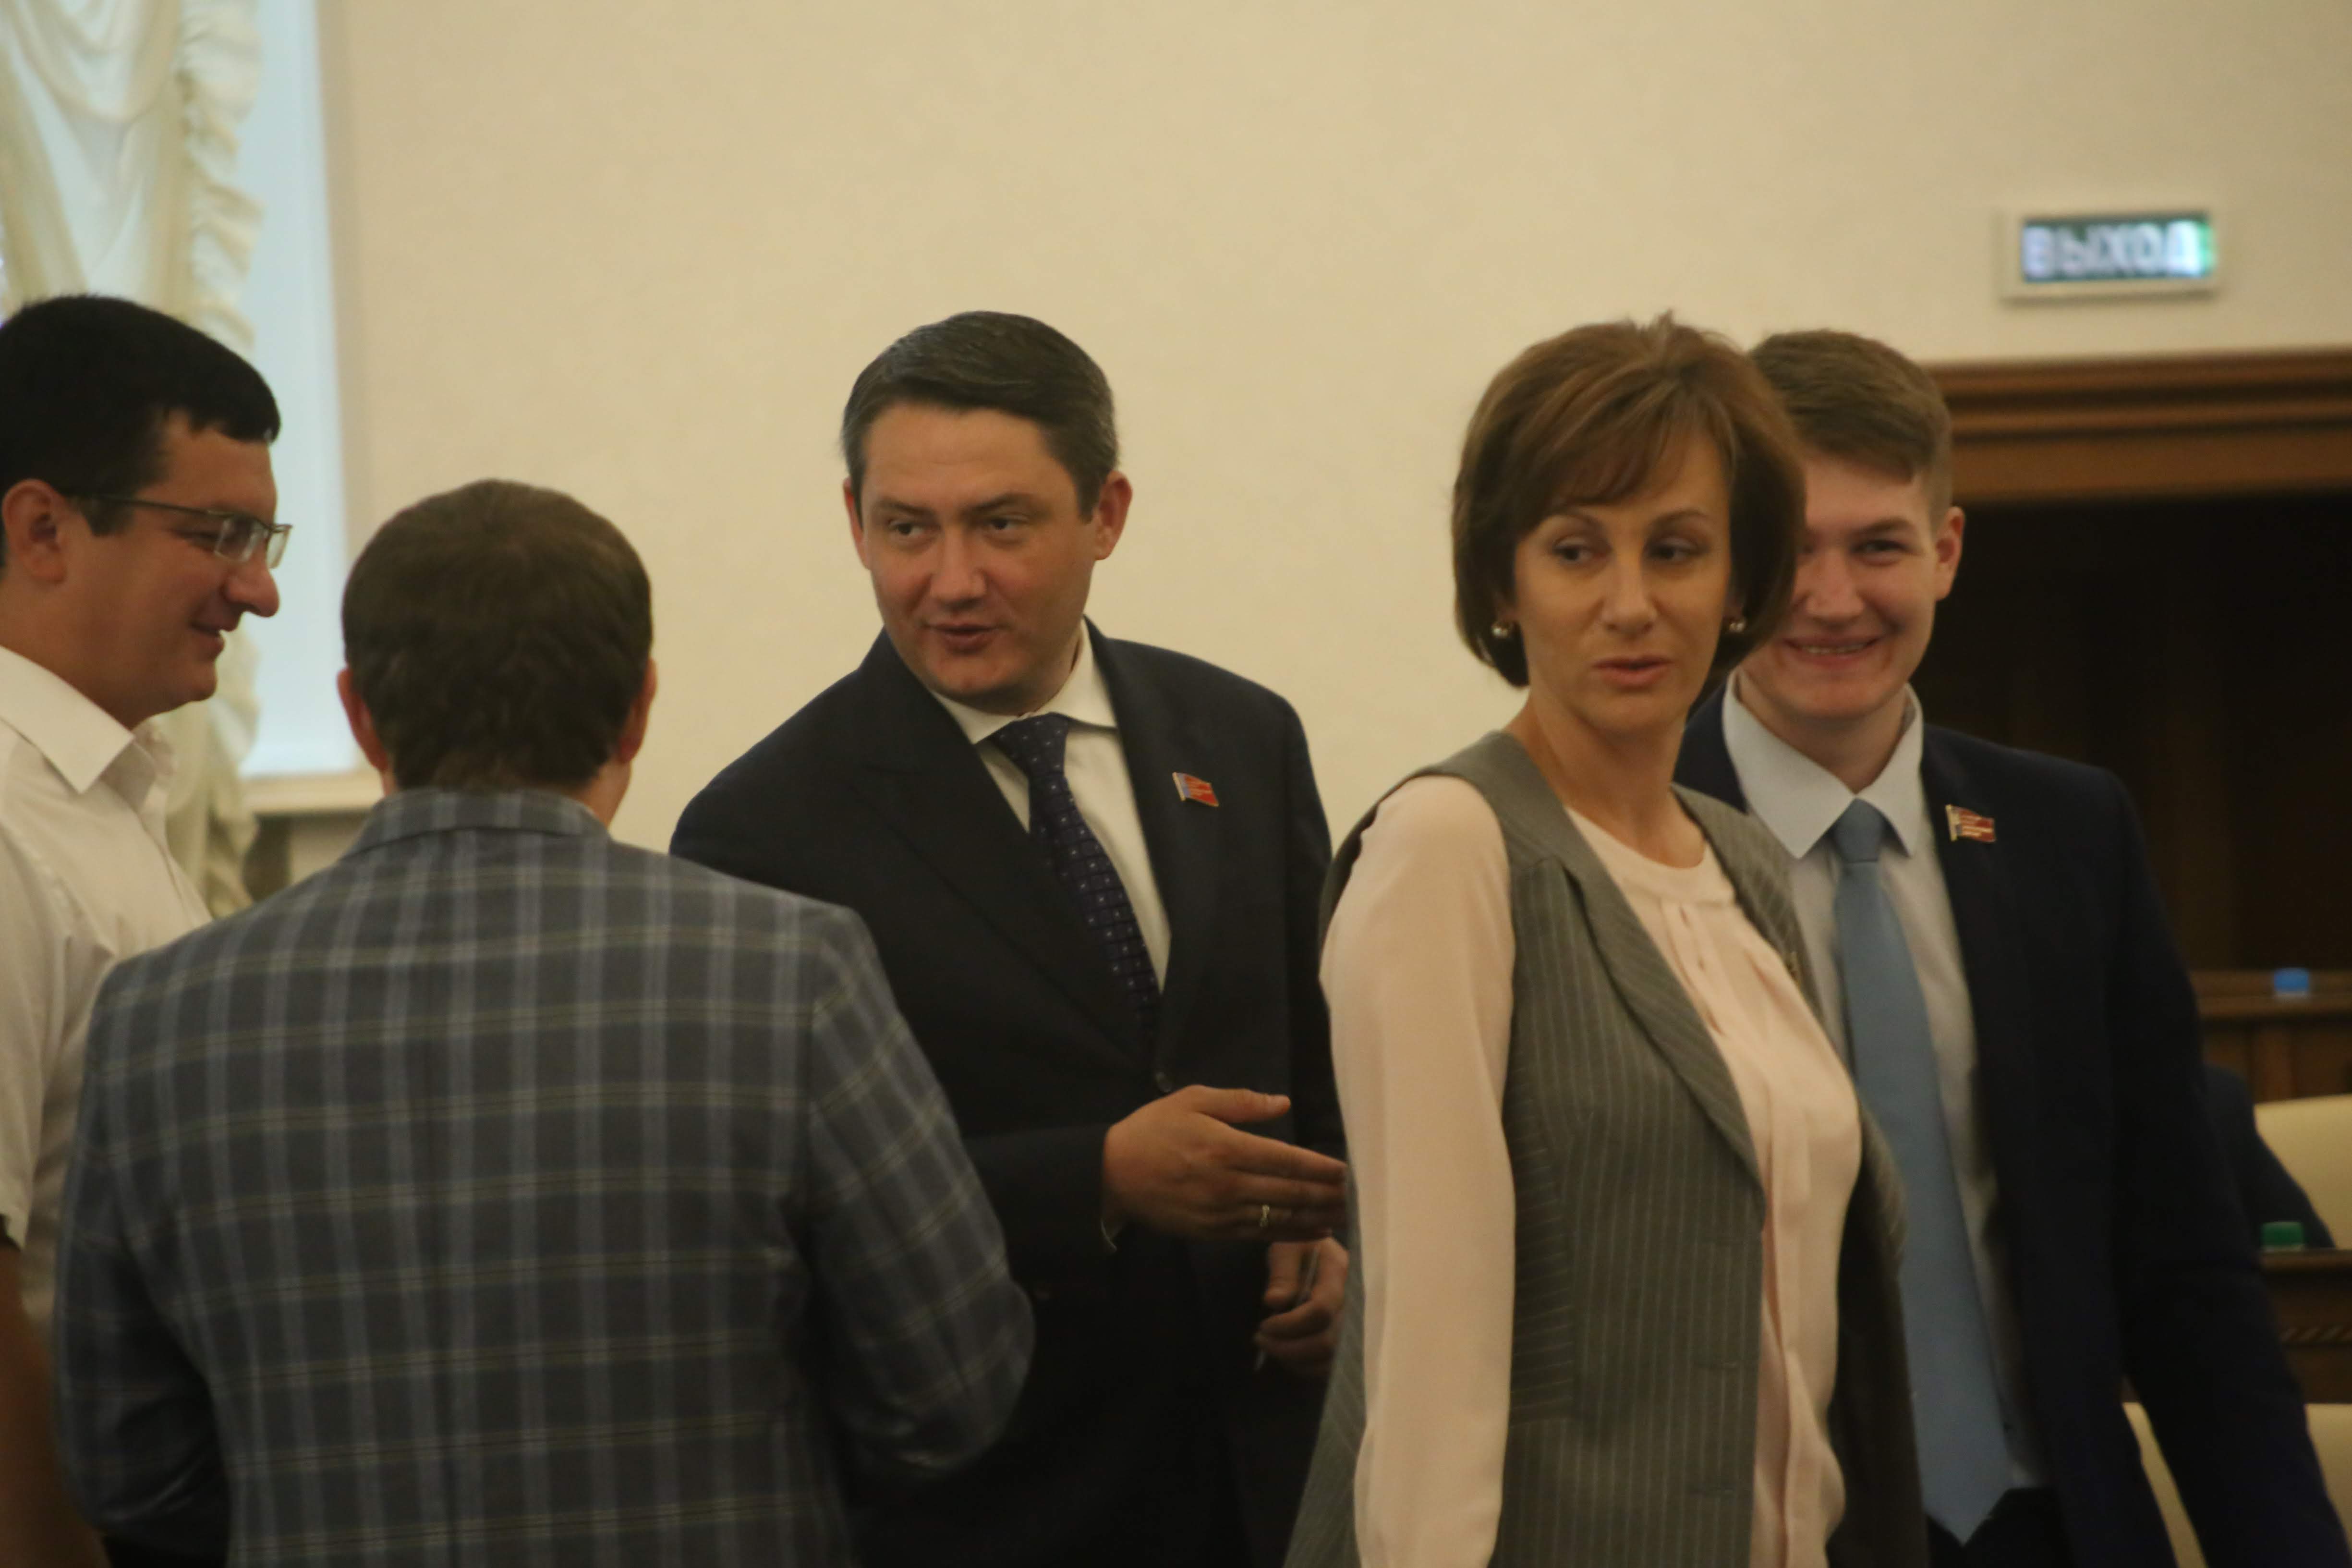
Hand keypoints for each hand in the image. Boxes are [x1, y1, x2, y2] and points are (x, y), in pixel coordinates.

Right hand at [1101, 1086, 1346, 1241]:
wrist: (1112, 1175)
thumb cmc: (1153, 1130)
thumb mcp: (1192, 1100)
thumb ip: (1241, 1103)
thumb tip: (1283, 1104)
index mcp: (1227, 1147)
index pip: (1287, 1159)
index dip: (1320, 1167)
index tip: (1343, 1170)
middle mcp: (1230, 1183)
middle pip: (1290, 1192)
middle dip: (1324, 1195)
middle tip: (1350, 1195)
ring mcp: (1222, 1213)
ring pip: (1279, 1218)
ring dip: (1314, 1218)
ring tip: (1339, 1216)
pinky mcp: (1213, 1232)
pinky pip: (1259, 1235)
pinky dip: (1288, 1234)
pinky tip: (1309, 1232)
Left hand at [1256, 1237, 1346, 1377]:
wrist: (1316, 1251)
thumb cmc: (1299, 1246)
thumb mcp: (1286, 1247)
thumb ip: (1282, 1272)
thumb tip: (1274, 1302)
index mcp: (1339, 1273)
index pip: (1321, 1310)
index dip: (1290, 1324)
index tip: (1264, 1324)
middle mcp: (1353, 1302)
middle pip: (1327, 1342)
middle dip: (1288, 1348)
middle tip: (1260, 1339)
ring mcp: (1352, 1322)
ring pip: (1330, 1360)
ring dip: (1295, 1360)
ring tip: (1270, 1347)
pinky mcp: (1346, 1338)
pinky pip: (1330, 1366)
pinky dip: (1306, 1367)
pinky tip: (1286, 1355)